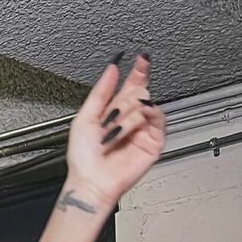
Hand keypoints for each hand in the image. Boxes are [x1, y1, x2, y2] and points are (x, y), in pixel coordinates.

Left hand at [65, 52, 166, 204]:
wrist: (92, 182)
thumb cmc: (84, 159)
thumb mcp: (84, 118)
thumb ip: (100, 92)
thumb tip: (112, 69)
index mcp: (114, 112)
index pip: (131, 85)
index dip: (138, 71)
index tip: (141, 59)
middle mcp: (130, 119)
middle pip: (138, 92)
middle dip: (123, 102)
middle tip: (110, 119)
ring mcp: (143, 129)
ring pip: (145, 104)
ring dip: (127, 116)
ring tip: (113, 133)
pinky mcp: (154, 141)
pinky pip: (157, 117)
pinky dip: (144, 117)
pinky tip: (131, 126)